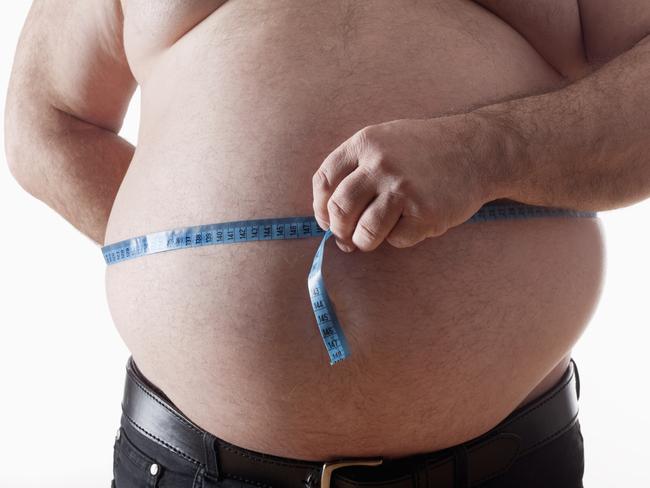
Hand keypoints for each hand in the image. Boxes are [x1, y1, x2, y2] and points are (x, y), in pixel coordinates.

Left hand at [312, 115, 500, 251]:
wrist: (478, 149)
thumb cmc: (425, 150)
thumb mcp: (386, 140)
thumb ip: (356, 168)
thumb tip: (329, 214)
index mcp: (365, 143)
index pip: (324, 180)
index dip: (320, 207)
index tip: (327, 220)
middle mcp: (381, 164)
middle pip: (340, 208)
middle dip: (339, 230)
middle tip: (347, 238)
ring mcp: (404, 188)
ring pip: (365, 231)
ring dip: (364, 242)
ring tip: (372, 238)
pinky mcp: (426, 212)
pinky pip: (398, 239)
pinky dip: (400, 238)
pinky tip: (412, 223)